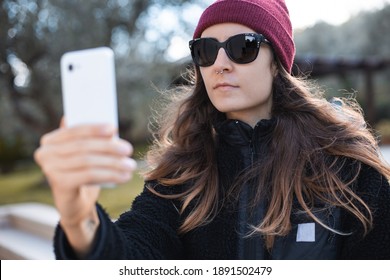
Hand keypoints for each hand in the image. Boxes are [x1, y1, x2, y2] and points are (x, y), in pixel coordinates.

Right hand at [34, 120, 136, 255]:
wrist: (76, 202)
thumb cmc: (83, 172)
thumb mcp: (86, 153)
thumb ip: (91, 138)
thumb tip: (111, 127)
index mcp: (50, 140)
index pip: (74, 130)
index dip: (94, 128)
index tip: (114, 128)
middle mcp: (44, 154)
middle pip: (82, 146)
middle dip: (108, 146)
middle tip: (128, 149)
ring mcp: (50, 170)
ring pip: (87, 161)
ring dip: (112, 163)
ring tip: (130, 165)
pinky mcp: (60, 185)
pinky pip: (88, 176)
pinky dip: (109, 175)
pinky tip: (124, 177)